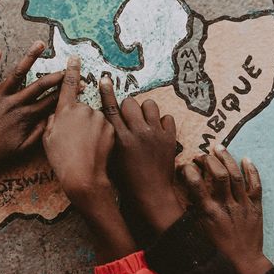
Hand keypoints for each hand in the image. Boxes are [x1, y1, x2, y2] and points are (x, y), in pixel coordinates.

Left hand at [0, 43, 63, 177]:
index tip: (79, 84)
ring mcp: (0, 98)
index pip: (52, 101)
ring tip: (40, 43)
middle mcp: (16, 104)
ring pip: (18, 74)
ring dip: (30, 57)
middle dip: (56, 74)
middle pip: (40, 85)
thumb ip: (39, 133)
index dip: (66, 92)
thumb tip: (51, 119)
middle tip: (68, 65)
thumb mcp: (23, 149)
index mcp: (27, 117)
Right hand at [43, 56, 114, 208]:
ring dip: (92, 129)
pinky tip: (97, 149)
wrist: (83, 177)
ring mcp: (99, 118)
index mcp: (65, 111)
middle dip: (80, 121)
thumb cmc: (62, 161)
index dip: (71, 70)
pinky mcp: (112, 128)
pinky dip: (102, 136)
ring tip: (86, 148)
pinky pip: (106, 128)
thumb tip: (57, 114)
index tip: (75, 58)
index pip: (68, 84)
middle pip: (82, 109)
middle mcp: (83, 109)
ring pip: (95, 119)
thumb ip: (52, 121)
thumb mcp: (48, 140)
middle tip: (75, 141)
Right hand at [98, 76, 183, 234]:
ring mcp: (156, 134)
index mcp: (120, 139)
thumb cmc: (127, 181)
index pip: (110, 109)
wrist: (151, 194)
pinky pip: (167, 117)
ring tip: (144, 122)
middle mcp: (138, 133)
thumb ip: (108, 140)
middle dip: (128, 107)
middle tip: (129, 117)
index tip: (105, 79)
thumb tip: (104, 124)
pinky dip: (162, 122)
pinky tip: (157, 131)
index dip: (107, 92)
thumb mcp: (111, 160)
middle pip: (130, 102)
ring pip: (150, 105)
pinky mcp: (170, 138)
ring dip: (145, 111)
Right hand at [180, 147, 272, 273]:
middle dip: (209, 161)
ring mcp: (243, 205)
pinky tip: (245, 159)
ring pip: (236, 176)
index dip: (189, 171)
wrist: (243, 262)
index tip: (185, 165)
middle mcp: (226, 206)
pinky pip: (255, 185)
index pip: (196, 185)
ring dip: (227, 159)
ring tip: (219, 148)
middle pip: (218, 175)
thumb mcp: (200, 232)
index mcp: (209, 213)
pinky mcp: (256, 207)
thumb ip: (193, 212)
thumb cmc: (218, 250)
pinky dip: (251, 171)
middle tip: (202, 155)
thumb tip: (185, 193)